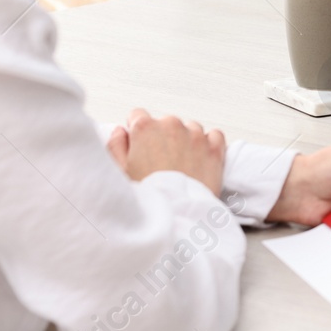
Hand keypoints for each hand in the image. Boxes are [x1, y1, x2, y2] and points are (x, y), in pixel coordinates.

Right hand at [107, 108, 226, 198]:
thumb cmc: (147, 196)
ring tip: (179, 166)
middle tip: (159, 163)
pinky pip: (213, 136)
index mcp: (145, 128)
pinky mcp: (215, 147)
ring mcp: (195, 135)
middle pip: (165, 124)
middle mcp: (171, 125)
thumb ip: (115, 145)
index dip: (137, 133)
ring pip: (189, 129)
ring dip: (185, 141)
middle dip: (161, 139)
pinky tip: (199, 161)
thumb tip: (121, 131)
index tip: (139, 145)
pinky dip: (207, 145)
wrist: (177, 215)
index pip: (137, 116)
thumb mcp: (118, 171)